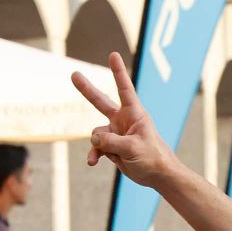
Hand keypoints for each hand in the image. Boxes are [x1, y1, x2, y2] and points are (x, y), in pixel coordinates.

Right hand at [73, 53, 175, 187]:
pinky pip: (96, 147)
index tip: (113, 55)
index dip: (118, 72)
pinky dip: (94, 154)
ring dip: (99, 145)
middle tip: (74, 74)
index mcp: (134, 114)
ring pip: (96, 134)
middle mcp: (123, 120)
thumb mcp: (132, 148)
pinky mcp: (112, 146)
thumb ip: (111, 141)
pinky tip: (92, 163)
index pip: (124, 89)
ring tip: (113, 154)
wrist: (157, 176)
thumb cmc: (153, 158)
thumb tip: (94, 137)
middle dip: (87, 90)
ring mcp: (116, 133)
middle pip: (101, 102)